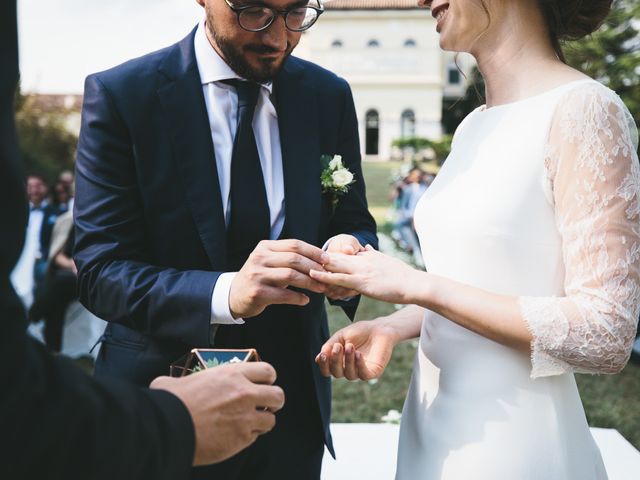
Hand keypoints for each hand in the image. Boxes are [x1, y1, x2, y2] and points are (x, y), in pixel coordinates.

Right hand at [150, 362, 284, 465]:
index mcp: (232, 374)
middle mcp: (244, 393)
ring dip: (262, 421)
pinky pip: (255, 437)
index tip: (264, 383)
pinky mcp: (242, 439)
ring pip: (271, 420)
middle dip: (273, 400)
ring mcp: (245, 417)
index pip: (267, 371)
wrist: (169, 428)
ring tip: (250, 423)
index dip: (268, 378)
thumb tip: (168, 385)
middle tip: (265, 404)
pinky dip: (248, 436)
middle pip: (277, 395)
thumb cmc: (172, 404)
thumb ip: (184, 380)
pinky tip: (235, 435)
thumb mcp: (178, 380)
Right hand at [229, 240, 328, 317]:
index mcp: (265, 247)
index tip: (327, 260)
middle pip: (294, 259)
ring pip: (290, 275)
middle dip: (314, 267)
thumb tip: (320, 259)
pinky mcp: (257, 292)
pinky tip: (305, 300)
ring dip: (309, 282)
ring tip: (320, 288)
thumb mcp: (269, 262)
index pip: (294, 245)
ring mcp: (257, 275)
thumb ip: (288, 258)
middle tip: (326, 276)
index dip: (313, 251)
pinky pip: (284, 294)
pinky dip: (298, 297)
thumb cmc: (260, 277)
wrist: (234, 295)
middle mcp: (259, 258)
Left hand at [310, 245, 422, 304]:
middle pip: (336, 255)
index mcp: (368, 255)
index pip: (345, 252)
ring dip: (318, 264)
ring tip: (300, 262)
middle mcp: (363, 260)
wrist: (414, 284)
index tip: (313, 252)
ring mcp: (362, 270)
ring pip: (335, 265)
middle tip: (299, 254)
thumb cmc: (404, 276)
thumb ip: (373, 254)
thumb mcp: (386, 260)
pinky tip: (313, 275)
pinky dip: (325, 276)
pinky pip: (340, 279)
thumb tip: (365, 247)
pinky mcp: (363, 282)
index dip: (329, 253)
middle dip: (319, 256)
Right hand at [315, 319, 399, 379]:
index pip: (328, 370)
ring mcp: (361, 372)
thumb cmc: (360, 332)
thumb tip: (318, 358)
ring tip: (350, 346)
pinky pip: (363, 374)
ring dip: (347, 360)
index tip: (323, 355)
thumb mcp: (340, 336)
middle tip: (338, 346)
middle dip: (335, 361)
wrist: (379, 328)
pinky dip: (359, 365)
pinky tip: (358, 354)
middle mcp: (349, 369)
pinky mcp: (373, 372)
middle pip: (336, 374)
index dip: (324, 365)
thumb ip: (329, 346)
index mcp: (340, 362)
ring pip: (349, 375)